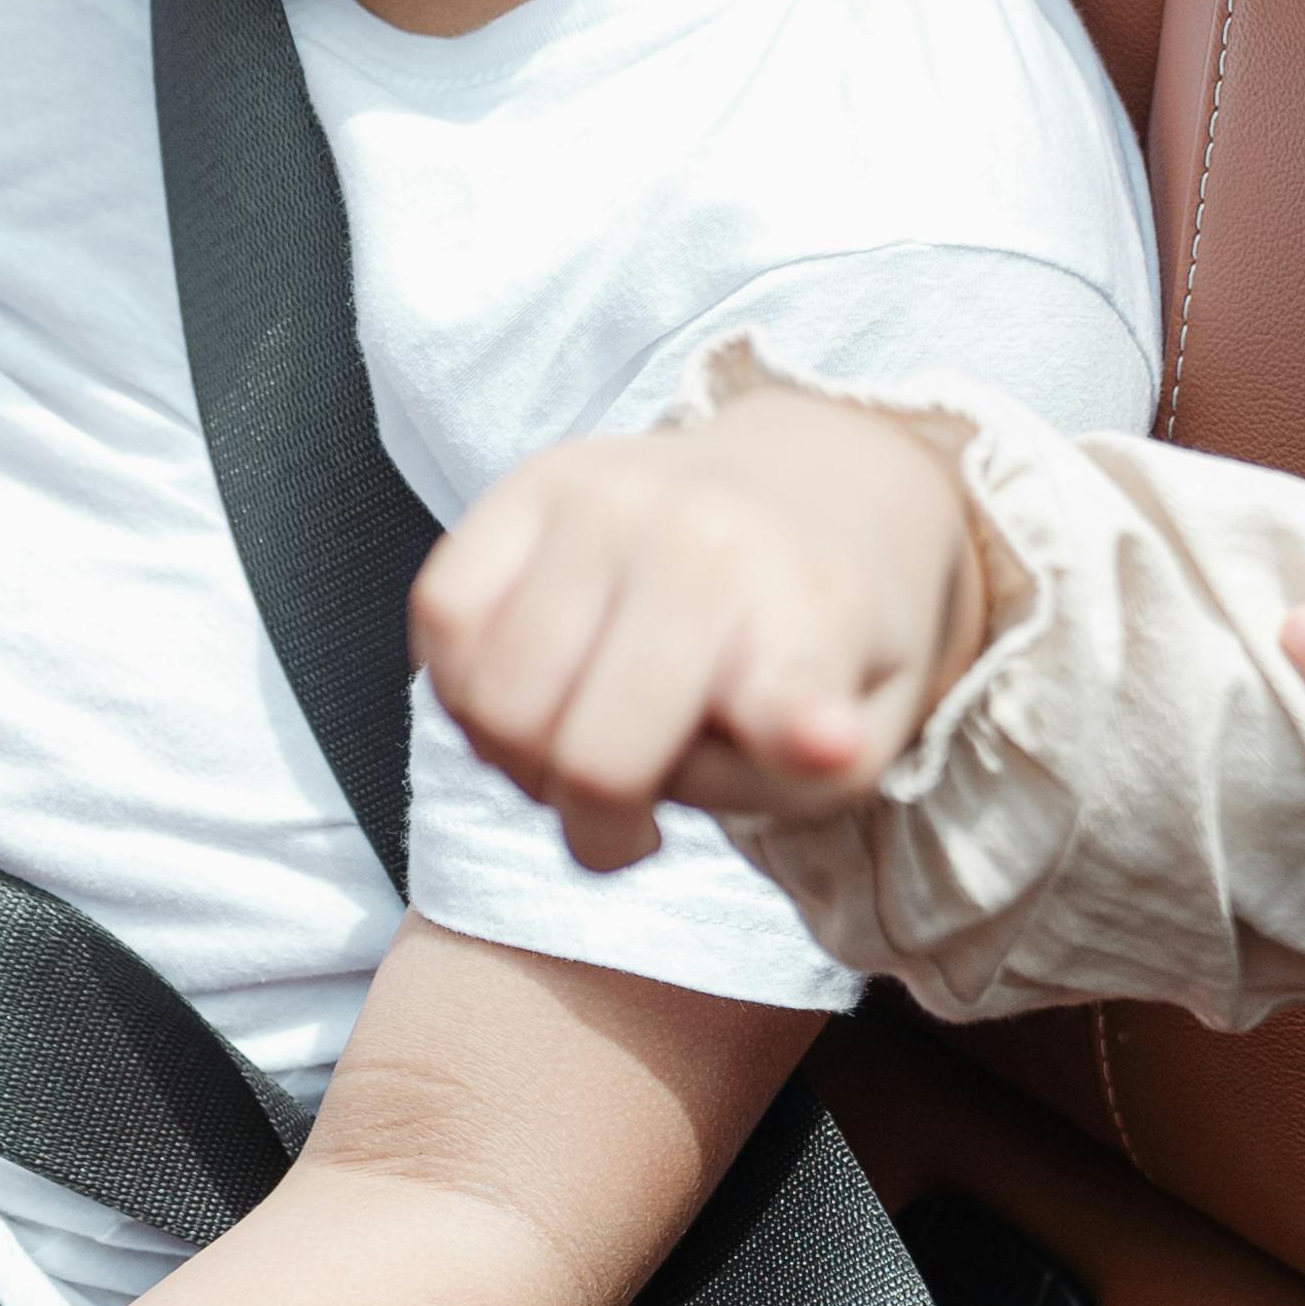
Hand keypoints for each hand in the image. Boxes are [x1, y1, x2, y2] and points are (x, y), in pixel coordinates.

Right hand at [413, 391, 985, 869]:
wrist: (807, 488)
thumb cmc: (819, 639)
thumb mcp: (863, 729)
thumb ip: (798, 772)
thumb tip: (811, 745)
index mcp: (810, 611)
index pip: (787, 691)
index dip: (797, 733)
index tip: (824, 743)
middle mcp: (702, 540)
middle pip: (589, 758)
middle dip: (595, 827)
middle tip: (627, 818)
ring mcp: (605, 498)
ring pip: (493, 698)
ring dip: (518, 762)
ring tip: (575, 747)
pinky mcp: (532, 479)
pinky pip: (441, 614)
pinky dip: (461, 686)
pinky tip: (525, 691)